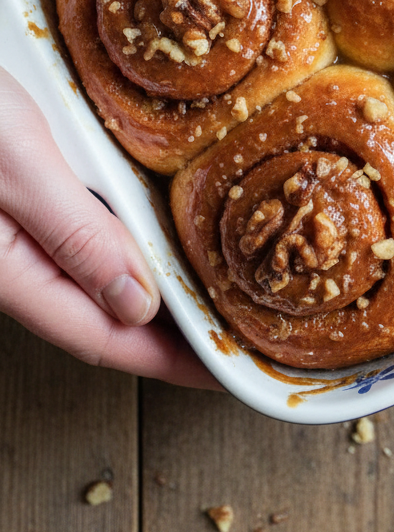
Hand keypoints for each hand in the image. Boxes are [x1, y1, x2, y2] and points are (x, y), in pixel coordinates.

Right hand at [0, 67, 218, 387]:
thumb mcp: (18, 162)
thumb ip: (74, 233)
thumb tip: (136, 304)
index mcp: (9, 265)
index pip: (101, 335)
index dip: (169, 358)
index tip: (223, 370)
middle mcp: (14, 252)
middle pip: (102, 310)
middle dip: (167, 331)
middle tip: (233, 332)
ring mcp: (19, 218)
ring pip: (96, 269)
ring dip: (152, 284)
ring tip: (208, 287)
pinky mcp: (26, 181)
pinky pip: (86, 225)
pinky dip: (128, 236)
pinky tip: (156, 226)